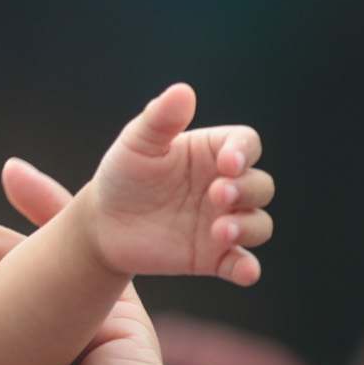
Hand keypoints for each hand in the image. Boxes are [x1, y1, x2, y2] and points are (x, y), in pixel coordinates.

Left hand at [81, 84, 273, 285]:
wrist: (103, 223)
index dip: (244, 152)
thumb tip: (182, 91)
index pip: (247, 145)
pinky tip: (245, 273)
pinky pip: (241, 264)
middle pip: (260, 185)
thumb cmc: (124, 174)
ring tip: (221, 231)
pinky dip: (248, 269)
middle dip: (247, 190)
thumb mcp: (136, 142)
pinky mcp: (213, 256)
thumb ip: (160, 119)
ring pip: (258, 224)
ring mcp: (223, 222)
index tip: (227, 162)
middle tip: (217, 195)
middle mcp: (225, 186)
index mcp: (214, 153)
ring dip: (248, 227)